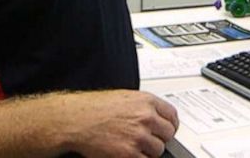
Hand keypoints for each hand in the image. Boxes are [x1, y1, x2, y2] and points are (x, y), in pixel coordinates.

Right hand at [60, 90, 178, 157]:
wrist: (76, 120)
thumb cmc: (94, 108)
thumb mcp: (124, 98)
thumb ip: (143, 107)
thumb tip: (156, 118)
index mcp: (146, 101)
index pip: (172, 115)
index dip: (170, 125)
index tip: (167, 130)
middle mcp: (145, 117)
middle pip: (168, 134)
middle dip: (159, 138)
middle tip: (148, 140)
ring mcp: (138, 136)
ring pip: (158, 150)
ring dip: (148, 151)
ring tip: (134, 146)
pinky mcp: (129, 154)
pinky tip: (128, 153)